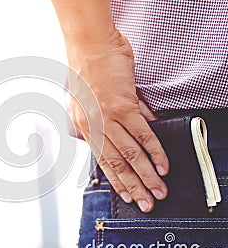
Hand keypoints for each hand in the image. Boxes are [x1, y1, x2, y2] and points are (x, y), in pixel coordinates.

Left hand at [68, 30, 168, 212]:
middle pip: (117, 163)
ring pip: (130, 154)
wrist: (89, 44)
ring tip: (158, 190)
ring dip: (146, 175)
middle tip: (147, 203)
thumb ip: (115, 117)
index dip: (117, 180)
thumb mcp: (92, 99)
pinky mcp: (122, 105)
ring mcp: (108, 117)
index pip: (103, 160)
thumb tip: (141, 128)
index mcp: (85, 126)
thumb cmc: (89, 68)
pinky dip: (155, 150)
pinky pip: (142, 133)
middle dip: (133, 186)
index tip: (128, 195)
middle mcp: (94, 126)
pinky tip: (163, 163)